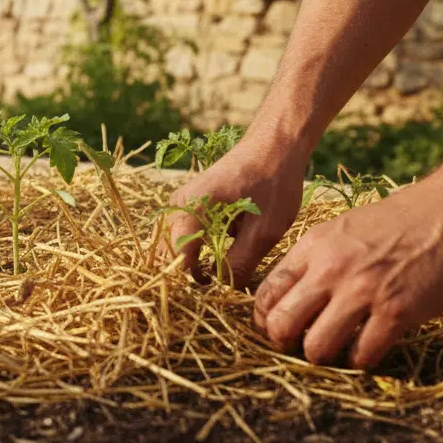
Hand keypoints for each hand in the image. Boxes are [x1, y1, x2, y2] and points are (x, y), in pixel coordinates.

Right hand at [158, 137, 308, 287]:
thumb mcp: (265, 229)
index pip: (177, 259)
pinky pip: (182, 238)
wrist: (274, 147)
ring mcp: (180, 205)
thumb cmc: (273, 182)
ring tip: (219, 277)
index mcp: (191, 209)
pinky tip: (219, 260)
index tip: (217, 295)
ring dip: (190, 266)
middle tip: (218, 290)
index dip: (193, 283)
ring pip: (173, 248)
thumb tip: (223, 288)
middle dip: (187, 277)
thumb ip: (241, 262)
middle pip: (167, 255)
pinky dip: (195, 254)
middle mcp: (177, 206)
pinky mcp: (188, 206)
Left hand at [252, 177, 442, 368]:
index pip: (266, 292)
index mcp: (312, 247)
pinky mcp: (396, 310)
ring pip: (316, 347)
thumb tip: (294, 293)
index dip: (264, 318)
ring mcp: (362, 291)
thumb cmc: (399, 221)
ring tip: (336, 351)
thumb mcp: (342, 228)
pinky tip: (367, 351)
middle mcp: (330, 269)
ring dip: (322, 357)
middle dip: (284, 343)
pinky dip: (361, 360)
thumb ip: (316, 259)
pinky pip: (363, 353)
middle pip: (280, 324)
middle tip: (300, 345)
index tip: (276, 328)